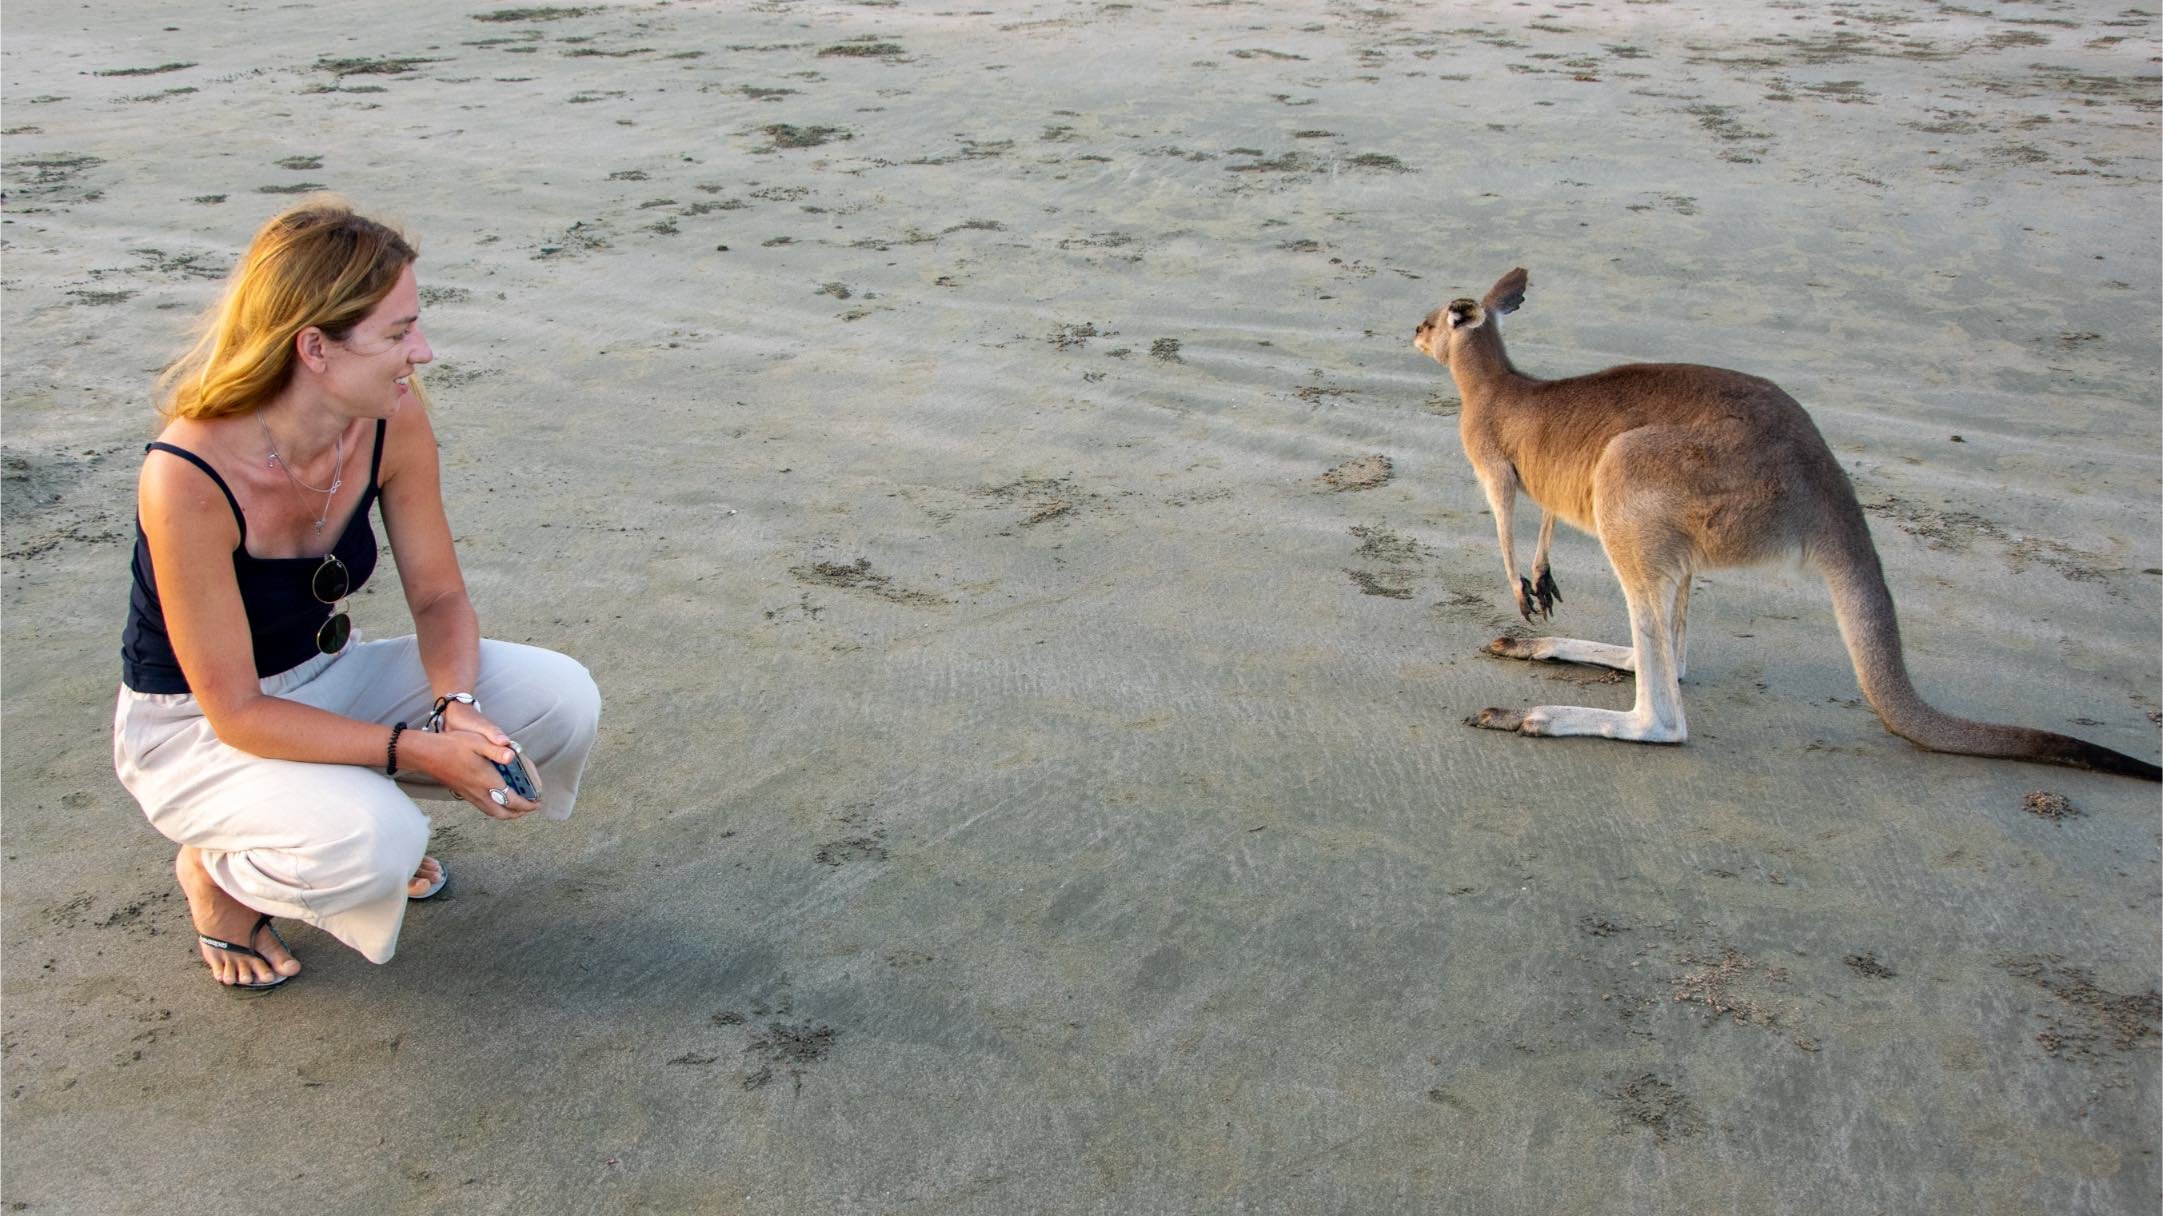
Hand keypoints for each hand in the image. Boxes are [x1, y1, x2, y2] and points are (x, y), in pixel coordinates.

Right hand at [407, 725, 539, 819]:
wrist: (426, 753)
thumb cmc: (452, 745)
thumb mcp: (478, 742)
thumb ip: (497, 750)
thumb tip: (513, 756)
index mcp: (487, 781)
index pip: (512, 800)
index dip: (527, 804)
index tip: (537, 803)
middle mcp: (479, 792)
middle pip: (503, 813)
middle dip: (518, 813)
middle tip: (530, 807)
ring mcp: (469, 795)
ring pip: (492, 812)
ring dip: (507, 813)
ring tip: (517, 806)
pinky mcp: (463, 793)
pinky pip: (483, 807)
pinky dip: (495, 808)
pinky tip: (498, 798)